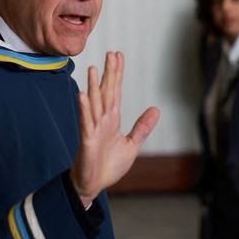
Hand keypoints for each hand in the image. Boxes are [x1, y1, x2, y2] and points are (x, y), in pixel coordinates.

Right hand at [70, 51, 159, 206]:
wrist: (93, 184)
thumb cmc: (109, 165)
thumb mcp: (131, 145)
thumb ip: (142, 127)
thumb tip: (156, 109)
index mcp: (112, 120)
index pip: (115, 91)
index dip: (117, 74)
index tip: (118, 56)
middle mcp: (102, 120)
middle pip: (106, 92)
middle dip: (108, 73)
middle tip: (110, 53)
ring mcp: (93, 129)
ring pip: (94, 103)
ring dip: (93, 86)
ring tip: (92, 68)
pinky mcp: (87, 140)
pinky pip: (86, 122)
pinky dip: (84, 109)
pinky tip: (83, 95)